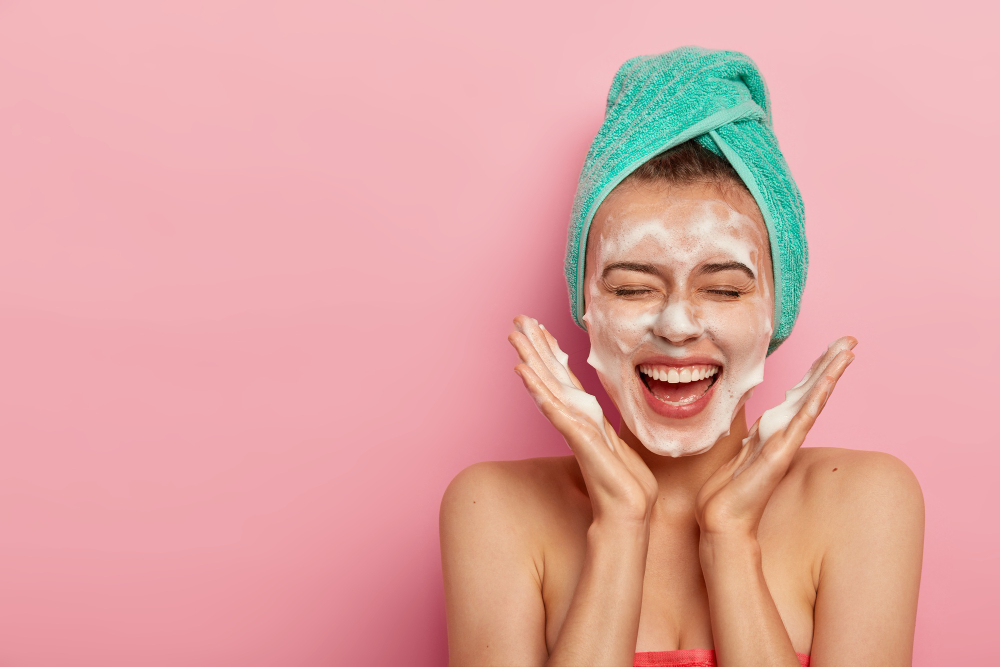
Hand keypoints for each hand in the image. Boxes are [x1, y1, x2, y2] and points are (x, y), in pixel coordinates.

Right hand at [508, 315, 657, 525]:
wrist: (629, 511)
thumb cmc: (626, 483)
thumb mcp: (618, 444)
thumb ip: (606, 427)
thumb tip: (602, 416)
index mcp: (586, 416)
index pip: (564, 377)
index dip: (551, 351)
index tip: (539, 327)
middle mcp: (575, 417)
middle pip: (550, 375)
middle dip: (534, 346)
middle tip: (517, 320)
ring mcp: (574, 426)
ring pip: (547, 386)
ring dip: (531, 359)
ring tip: (515, 337)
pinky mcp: (578, 438)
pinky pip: (555, 409)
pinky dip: (539, 390)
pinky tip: (525, 372)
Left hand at [695, 337, 856, 538]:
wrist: (722, 518)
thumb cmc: (725, 492)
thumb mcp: (736, 454)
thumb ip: (748, 440)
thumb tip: (750, 430)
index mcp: (773, 431)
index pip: (797, 394)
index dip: (813, 371)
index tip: (829, 349)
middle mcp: (783, 433)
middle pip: (810, 391)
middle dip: (829, 364)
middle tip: (849, 340)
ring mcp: (785, 442)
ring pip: (812, 400)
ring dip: (829, 374)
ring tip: (847, 351)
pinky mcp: (781, 452)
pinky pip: (802, 420)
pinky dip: (816, 399)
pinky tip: (827, 381)